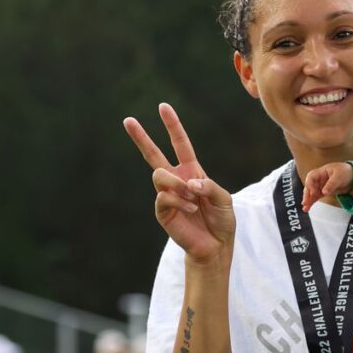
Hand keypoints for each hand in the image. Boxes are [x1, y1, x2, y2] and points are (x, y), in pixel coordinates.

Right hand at [123, 103, 235, 264]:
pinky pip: (164, 197)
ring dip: (178, 184)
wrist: (215, 245)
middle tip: (127, 120)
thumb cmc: (221, 220)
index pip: (180, 144)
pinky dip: (180, 201)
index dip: (173, 126)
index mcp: (192, 171)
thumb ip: (209, 186)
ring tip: (193, 197)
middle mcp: (176, 180)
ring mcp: (167, 195)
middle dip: (141, 137)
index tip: (163, 107)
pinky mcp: (162, 211)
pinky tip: (191, 209)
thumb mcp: (224, 199)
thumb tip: (188, 182)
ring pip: (159, 175)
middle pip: (154, 154)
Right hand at [302, 162, 352, 211]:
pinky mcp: (323, 192)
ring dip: (308, 200)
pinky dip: (312, 202)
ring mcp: (320, 186)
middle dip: (307, 194)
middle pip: (309, 186)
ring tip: (305, 208)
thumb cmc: (344, 172)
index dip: (310, 184)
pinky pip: (316, 197)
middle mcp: (319, 179)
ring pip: (311, 193)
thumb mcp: (339, 176)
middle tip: (306, 202)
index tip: (313, 191)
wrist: (352, 176)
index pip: (311, 177)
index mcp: (321, 172)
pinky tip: (308, 207)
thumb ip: (331, 184)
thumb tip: (324, 192)